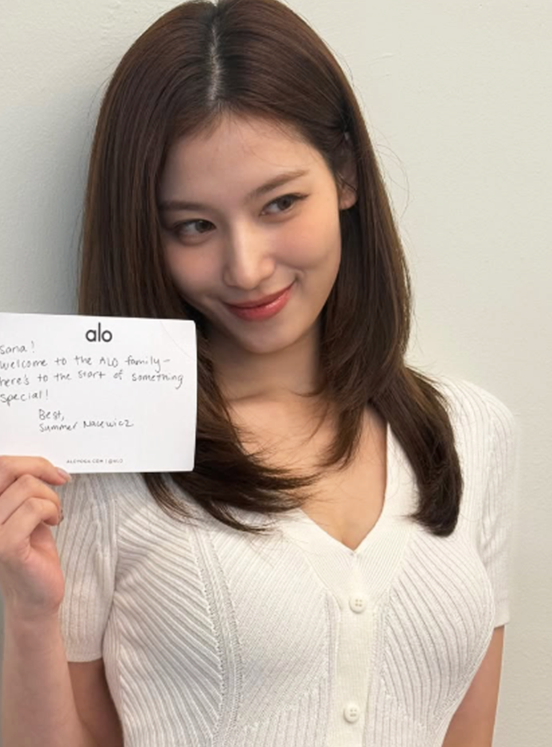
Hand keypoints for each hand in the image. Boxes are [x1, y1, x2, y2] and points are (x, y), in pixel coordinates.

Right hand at [0, 456, 68, 621]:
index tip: (53, 472)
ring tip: (53, 515)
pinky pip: (34, 508)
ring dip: (51, 498)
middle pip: (9, 468)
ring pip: (28, 487)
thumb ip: (23, 486)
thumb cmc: (31, 551)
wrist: (35, 594)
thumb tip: (43, 464)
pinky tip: (53, 523)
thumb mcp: (25, 509)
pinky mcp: (5, 546)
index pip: (0, 464)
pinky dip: (52, 510)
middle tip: (60, 483)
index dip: (31, 461)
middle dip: (41, 470)